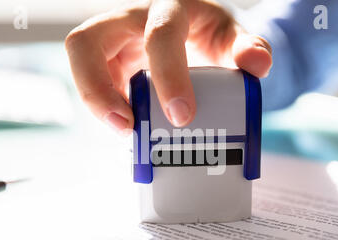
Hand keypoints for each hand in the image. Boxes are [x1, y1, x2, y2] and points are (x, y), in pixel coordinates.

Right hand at [65, 0, 271, 133]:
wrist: (194, 32)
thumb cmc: (210, 34)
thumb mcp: (232, 36)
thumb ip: (249, 48)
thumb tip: (257, 63)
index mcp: (170, 8)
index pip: (160, 35)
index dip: (168, 76)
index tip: (182, 117)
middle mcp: (132, 19)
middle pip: (87, 41)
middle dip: (97, 88)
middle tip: (125, 127)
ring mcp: (114, 40)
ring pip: (81, 61)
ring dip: (96, 101)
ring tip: (126, 130)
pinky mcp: (108, 61)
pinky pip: (92, 81)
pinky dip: (106, 106)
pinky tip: (129, 122)